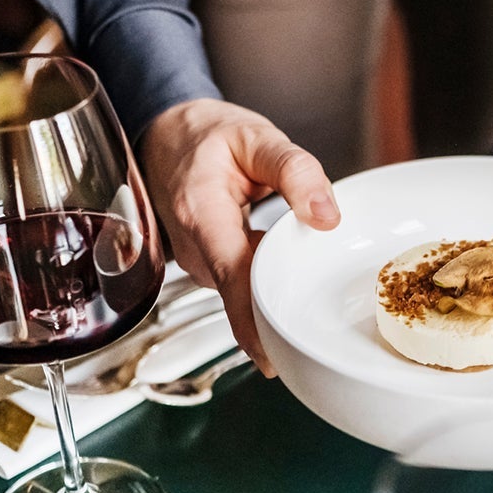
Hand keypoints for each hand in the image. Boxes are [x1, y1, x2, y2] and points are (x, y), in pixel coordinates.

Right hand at [137, 98, 339, 375]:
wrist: (165, 136)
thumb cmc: (204, 137)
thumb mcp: (255, 137)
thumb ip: (295, 170)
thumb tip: (326, 215)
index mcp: (202, 213)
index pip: (231, 278)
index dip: (251, 322)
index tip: (273, 356)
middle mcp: (196, 248)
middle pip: (243, 297)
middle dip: (281, 312)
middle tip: (327, 317)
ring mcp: (201, 262)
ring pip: (246, 294)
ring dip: (277, 291)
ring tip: (310, 276)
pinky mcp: (210, 267)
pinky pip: (243, 285)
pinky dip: (268, 280)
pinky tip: (287, 266)